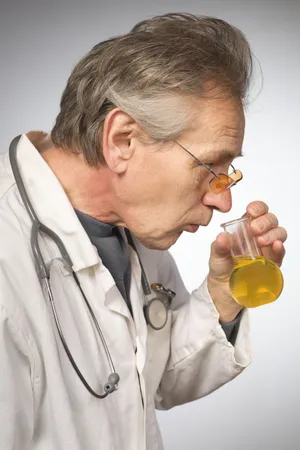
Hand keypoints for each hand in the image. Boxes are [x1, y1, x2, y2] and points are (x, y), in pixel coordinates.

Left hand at [207, 201, 286, 321]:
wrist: (224, 291)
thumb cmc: (221, 268)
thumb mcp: (215, 256)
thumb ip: (218, 247)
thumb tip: (222, 237)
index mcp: (245, 229)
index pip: (257, 212)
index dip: (257, 208)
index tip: (250, 211)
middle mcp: (258, 236)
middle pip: (271, 220)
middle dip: (265, 221)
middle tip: (254, 229)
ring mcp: (267, 250)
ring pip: (279, 234)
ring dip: (273, 234)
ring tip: (261, 241)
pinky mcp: (272, 264)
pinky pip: (280, 254)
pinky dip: (280, 248)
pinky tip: (276, 246)